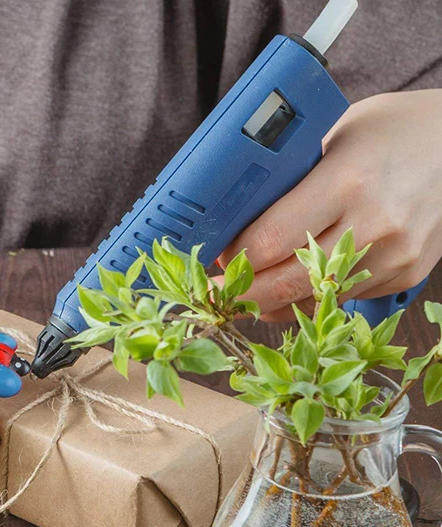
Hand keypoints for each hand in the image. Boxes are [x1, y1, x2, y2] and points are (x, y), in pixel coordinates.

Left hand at [218, 90, 441, 320]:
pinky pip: (341, 300)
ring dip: (271, 302)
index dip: (234, 258)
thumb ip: (290, 178)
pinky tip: (291, 287)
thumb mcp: (336, 136)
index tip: (216, 259)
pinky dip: (309, 298)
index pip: (269, 240)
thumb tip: (235, 218)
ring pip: (311, 301)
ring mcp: (393, 256)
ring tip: (247, 293)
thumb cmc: (395, 131)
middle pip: (285, 284)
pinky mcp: (405, 275)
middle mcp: (373, 224)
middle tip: (217, 292)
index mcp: (347, 180)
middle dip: (242, 294)